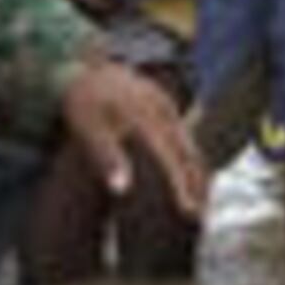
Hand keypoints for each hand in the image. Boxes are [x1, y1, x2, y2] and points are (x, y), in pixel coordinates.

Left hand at [61, 59, 208, 219]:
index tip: (188, 212)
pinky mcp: (166, 104)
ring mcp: (167, 107)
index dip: (181, 187)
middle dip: (196, 185)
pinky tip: (190, 176)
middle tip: (199, 216)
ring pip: (190, 145)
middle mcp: (162, 111)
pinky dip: (191, 159)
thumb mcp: (87, 128)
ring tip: (200, 203)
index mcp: (145, 119)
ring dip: (197, 174)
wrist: (87, 68)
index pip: (170, 159)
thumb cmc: (84, 103)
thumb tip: (122, 189)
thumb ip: (106, 157)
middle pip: (188, 154)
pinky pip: (184, 135)